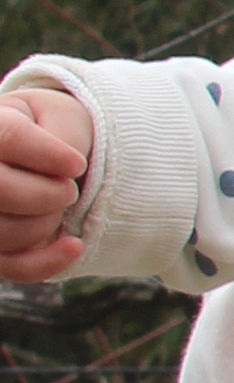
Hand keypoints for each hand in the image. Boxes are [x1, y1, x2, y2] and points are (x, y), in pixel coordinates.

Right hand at [0, 81, 92, 282]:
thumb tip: (66, 171)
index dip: (48, 155)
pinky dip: (45, 262)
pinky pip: (9, 265)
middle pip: (1, 189)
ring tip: (61, 208)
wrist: (48, 157)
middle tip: (69, 190)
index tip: (77, 165)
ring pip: (3, 230)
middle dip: (46, 195)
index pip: (8, 138)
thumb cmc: (53, 132)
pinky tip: (73, 246)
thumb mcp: (62, 117)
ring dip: (45, 224)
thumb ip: (63, 134)